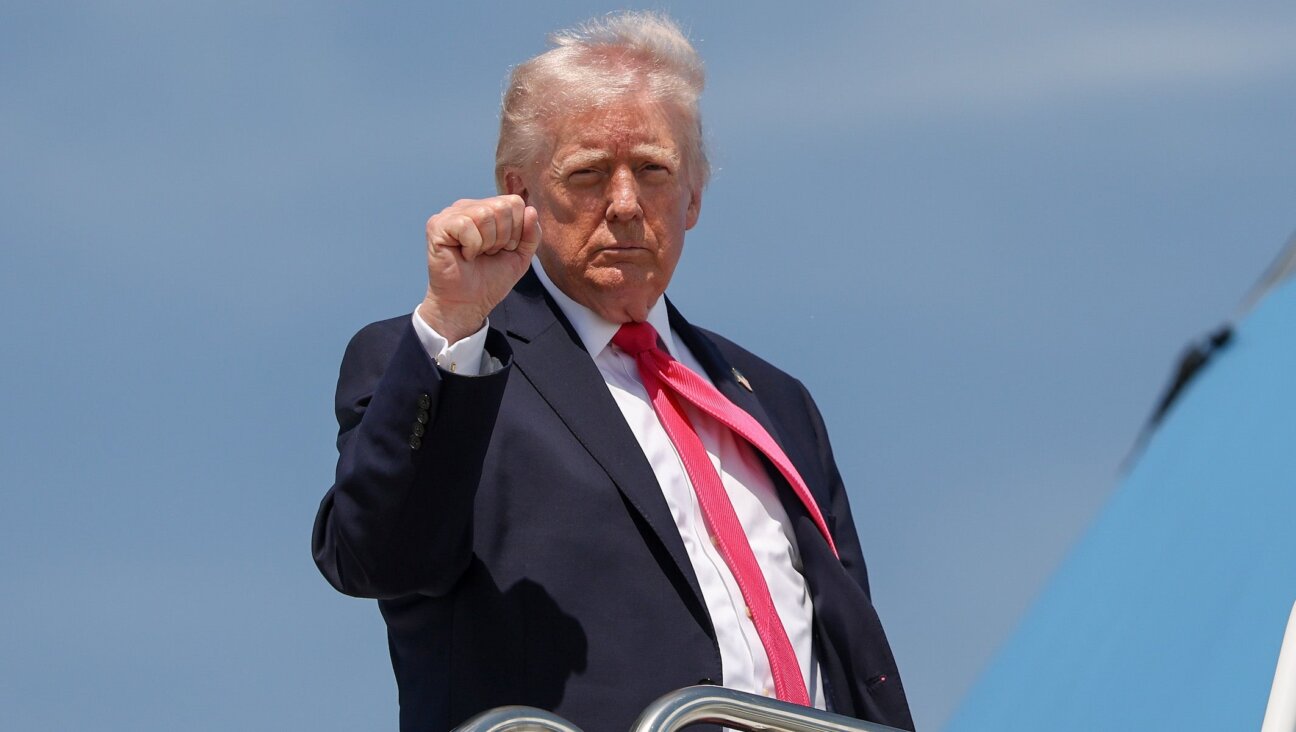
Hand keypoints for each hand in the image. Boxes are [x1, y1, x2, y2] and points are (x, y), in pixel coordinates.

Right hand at [418, 195, 540, 341]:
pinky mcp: (437, 226)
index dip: (517, 230)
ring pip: (485, 215)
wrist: (468, 304)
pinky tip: (464, 255)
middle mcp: (467, 207)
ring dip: (487, 243)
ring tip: (477, 254)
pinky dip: (471, 246)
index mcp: (486, 209)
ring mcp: (450, 214)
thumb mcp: (521, 256)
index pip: (515, 203)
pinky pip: (465, 225)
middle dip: (503, 238)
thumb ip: (531, 233)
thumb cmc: (490, 280)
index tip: (503, 249)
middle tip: (488, 253)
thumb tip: (531, 209)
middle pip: (502, 207)